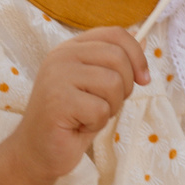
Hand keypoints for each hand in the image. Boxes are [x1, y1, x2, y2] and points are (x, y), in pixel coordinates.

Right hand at [9, 26, 147, 184]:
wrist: (38, 150)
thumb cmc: (72, 120)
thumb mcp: (98, 87)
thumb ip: (116, 64)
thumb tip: (145, 40)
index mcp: (71, 48)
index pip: (114, 34)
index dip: (137, 55)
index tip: (143, 79)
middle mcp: (62, 56)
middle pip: (118, 57)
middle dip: (124, 87)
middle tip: (106, 105)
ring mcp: (57, 76)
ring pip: (113, 83)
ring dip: (110, 108)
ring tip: (89, 115)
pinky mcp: (58, 100)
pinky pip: (100, 109)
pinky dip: (96, 124)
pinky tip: (78, 126)